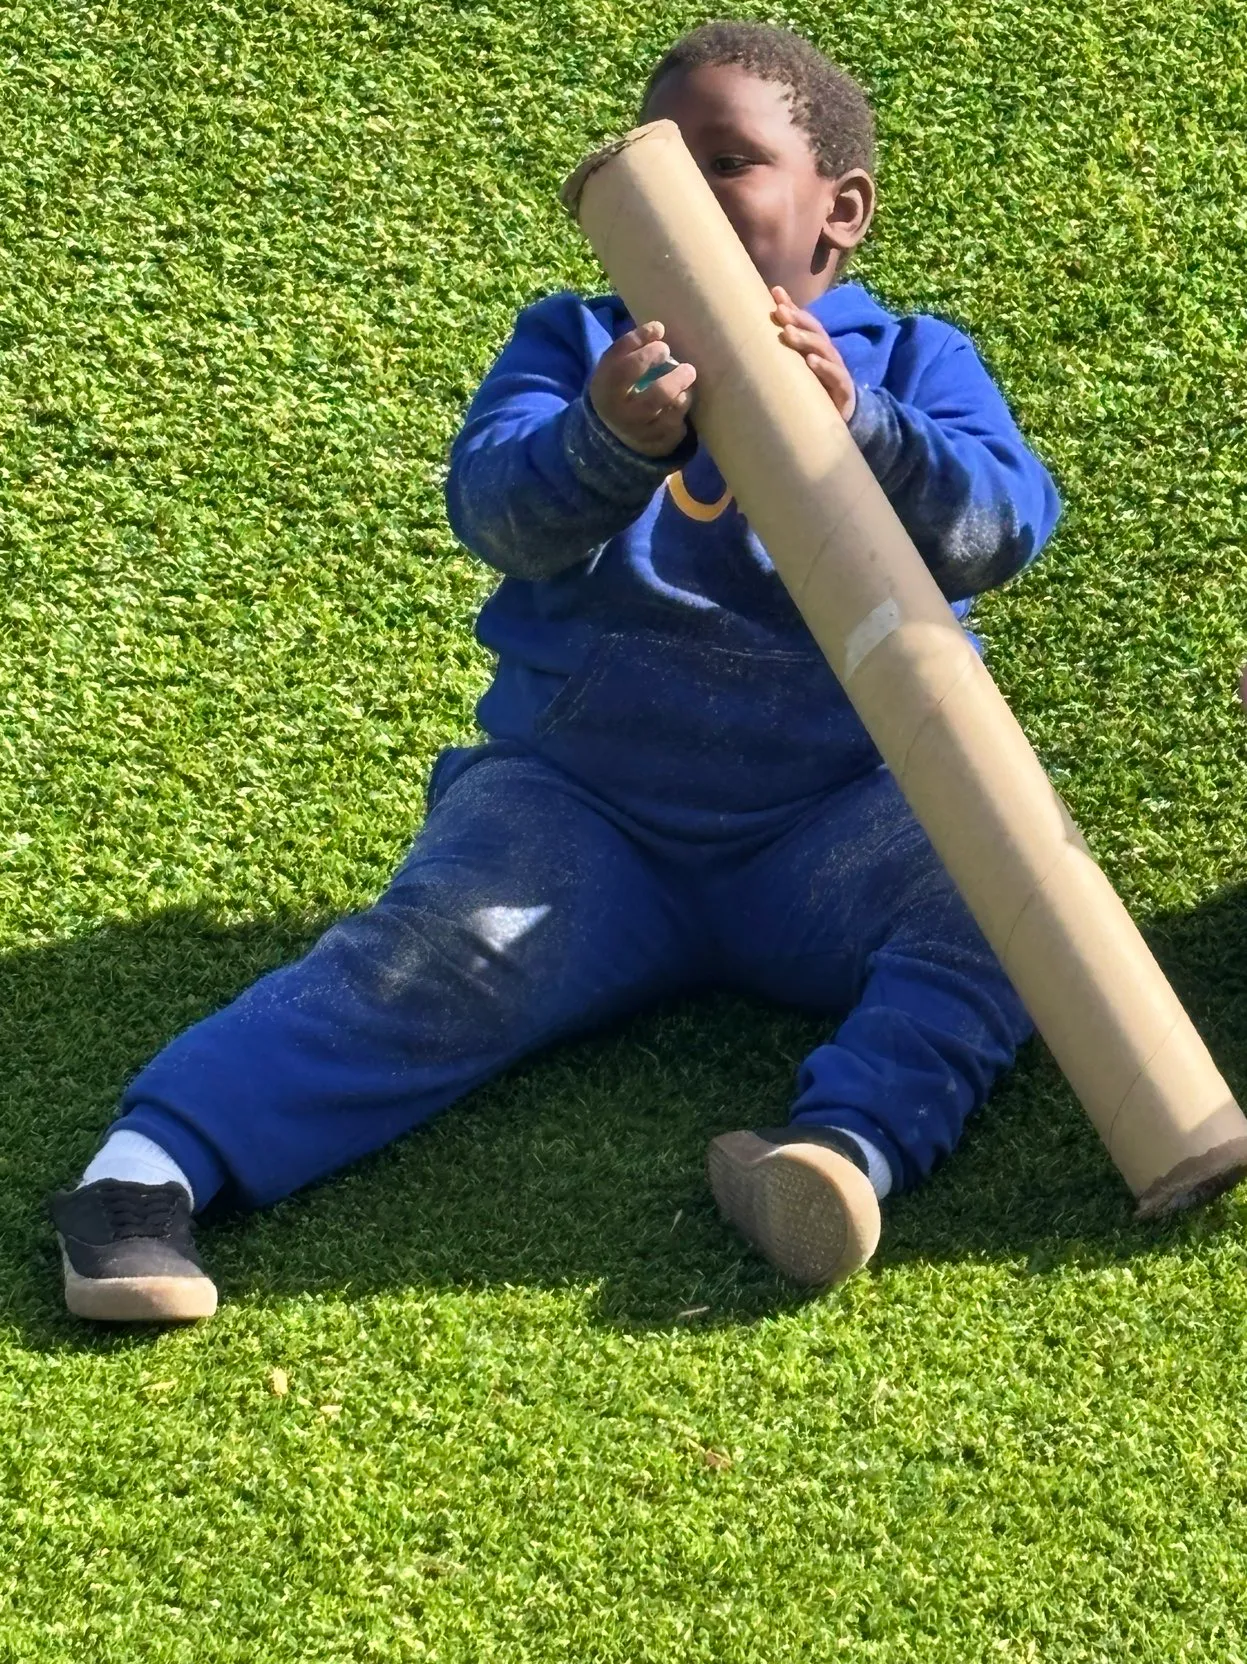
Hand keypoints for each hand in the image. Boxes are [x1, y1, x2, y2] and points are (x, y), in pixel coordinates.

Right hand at [589, 321, 697, 456]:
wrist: (610, 432)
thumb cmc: (618, 388)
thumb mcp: (613, 366)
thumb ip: (631, 345)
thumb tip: (659, 328)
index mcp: (606, 390)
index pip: (626, 369)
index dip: (648, 352)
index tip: (662, 341)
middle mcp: (622, 415)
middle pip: (657, 396)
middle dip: (677, 378)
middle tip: (687, 367)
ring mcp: (639, 434)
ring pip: (671, 416)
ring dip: (684, 396)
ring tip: (687, 385)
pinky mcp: (655, 447)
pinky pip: (677, 430)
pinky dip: (682, 415)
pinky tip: (680, 404)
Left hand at [771, 286, 856, 421]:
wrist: (840, 419)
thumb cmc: (816, 390)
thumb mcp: (800, 368)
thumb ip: (787, 348)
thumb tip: (763, 326)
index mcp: (817, 347)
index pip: (806, 322)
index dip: (793, 306)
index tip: (775, 294)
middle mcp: (827, 354)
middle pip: (815, 332)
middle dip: (798, 320)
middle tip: (780, 312)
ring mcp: (837, 370)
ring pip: (824, 350)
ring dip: (806, 340)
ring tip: (789, 333)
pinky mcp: (843, 390)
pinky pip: (835, 376)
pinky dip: (824, 368)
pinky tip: (811, 361)